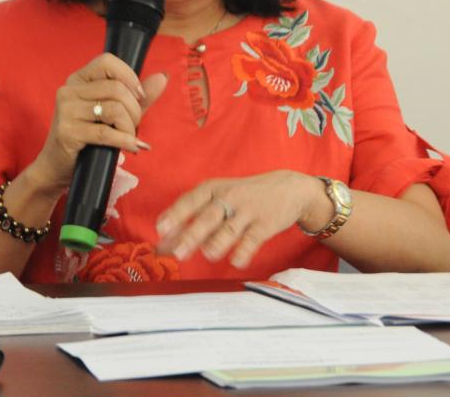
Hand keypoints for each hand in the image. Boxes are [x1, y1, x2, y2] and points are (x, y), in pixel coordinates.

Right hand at [27, 53, 167, 194]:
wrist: (58, 167)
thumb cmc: (88, 138)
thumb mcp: (116, 113)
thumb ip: (139, 96)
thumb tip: (162, 77)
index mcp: (78, 79)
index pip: (107, 61)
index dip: (129, 76)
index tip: (139, 96)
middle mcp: (69, 90)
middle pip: (116, 88)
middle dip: (134, 110)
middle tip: (135, 126)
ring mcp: (65, 111)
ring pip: (113, 109)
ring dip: (130, 127)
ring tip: (130, 138)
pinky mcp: (67, 132)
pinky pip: (106, 133)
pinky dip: (125, 141)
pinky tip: (133, 147)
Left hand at [155, 171, 328, 269]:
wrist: (287, 188)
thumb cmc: (242, 197)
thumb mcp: (217, 199)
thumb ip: (191, 221)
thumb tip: (161, 246)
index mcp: (212, 189)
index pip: (191, 200)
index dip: (176, 215)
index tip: (162, 229)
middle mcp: (229, 197)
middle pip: (208, 216)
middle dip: (192, 234)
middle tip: (178, 252)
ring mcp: (248, 210)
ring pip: (229, 228)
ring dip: (217, 243)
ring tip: (209, 254)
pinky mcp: (265, 224)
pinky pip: (252, 239)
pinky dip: (244, 251)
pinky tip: (237, 261)